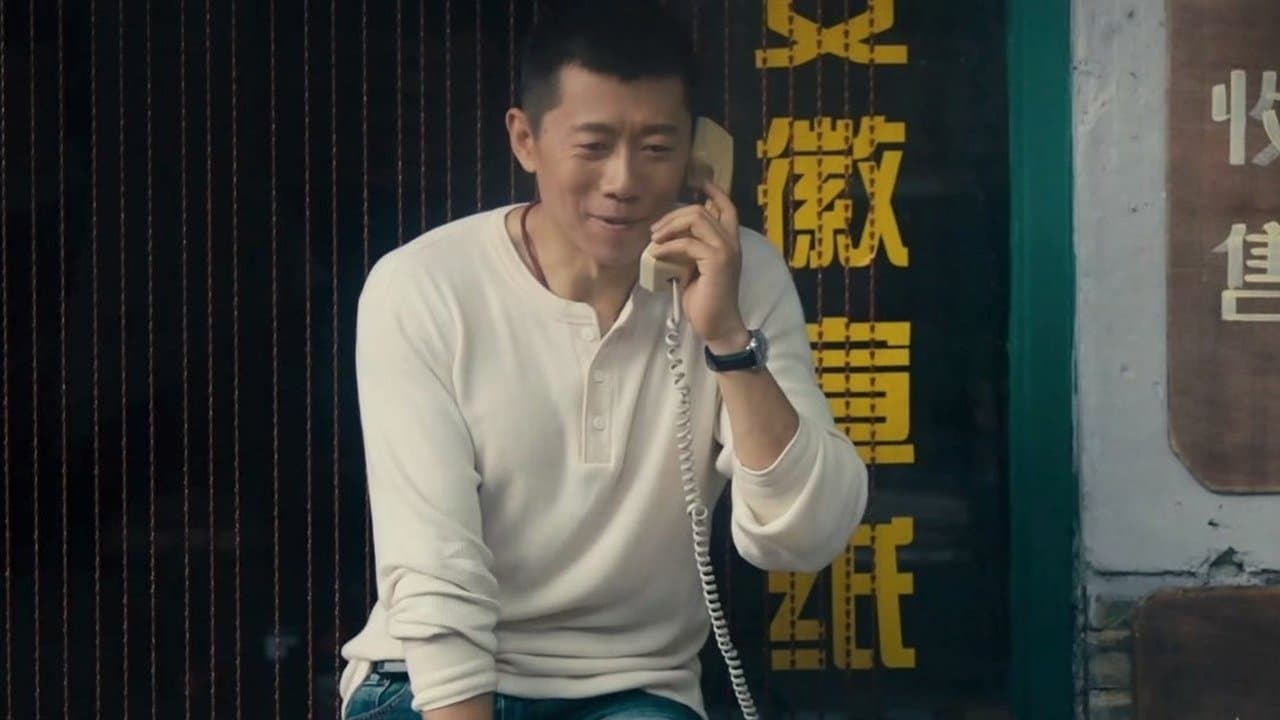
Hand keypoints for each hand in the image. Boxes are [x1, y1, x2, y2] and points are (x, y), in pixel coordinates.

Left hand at [647, 179, 749, 352]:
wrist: (718, 324)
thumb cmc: (705, 298)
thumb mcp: (695, 267)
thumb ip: (689, 248)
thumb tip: (668, 235)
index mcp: (728, 241)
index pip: (726, 206)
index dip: (712, 191)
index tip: (696, 181)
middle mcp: (731, 241)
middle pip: (703, 209)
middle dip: (674, 214)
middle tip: (655, 229)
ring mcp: (726, 249)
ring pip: (697, 219)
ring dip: (670, 226)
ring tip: (654, 238)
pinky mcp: (717, 261)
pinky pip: (688, 243)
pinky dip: (668, 246)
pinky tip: (656, 254)